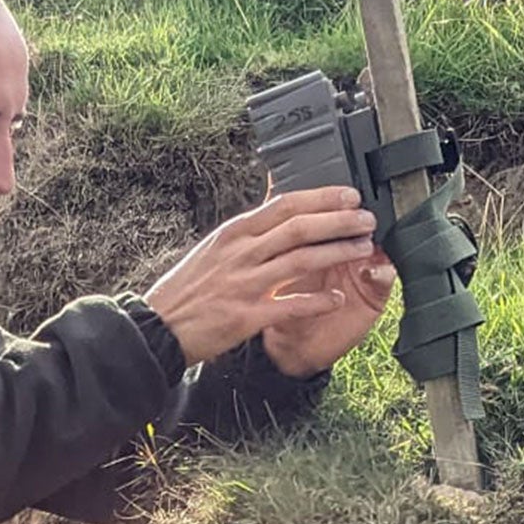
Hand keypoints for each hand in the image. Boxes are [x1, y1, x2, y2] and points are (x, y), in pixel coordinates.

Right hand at [144, 188, 382, 367]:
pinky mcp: (245, 317)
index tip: (349, 195)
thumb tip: (276, 212)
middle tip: (366, 219)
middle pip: (299, 228)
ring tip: (363, 249)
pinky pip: (290, 306)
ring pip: (301, 261)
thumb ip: (247, 234)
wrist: (157, 328)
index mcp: (234, 233)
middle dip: (339, 221)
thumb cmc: (186, 291)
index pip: (285, 205)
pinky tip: (338, 299)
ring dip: (337, 253)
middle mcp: (241, 254)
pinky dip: (317, 301)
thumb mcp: (213, 250)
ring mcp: (243, 285)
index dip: (322, 198)